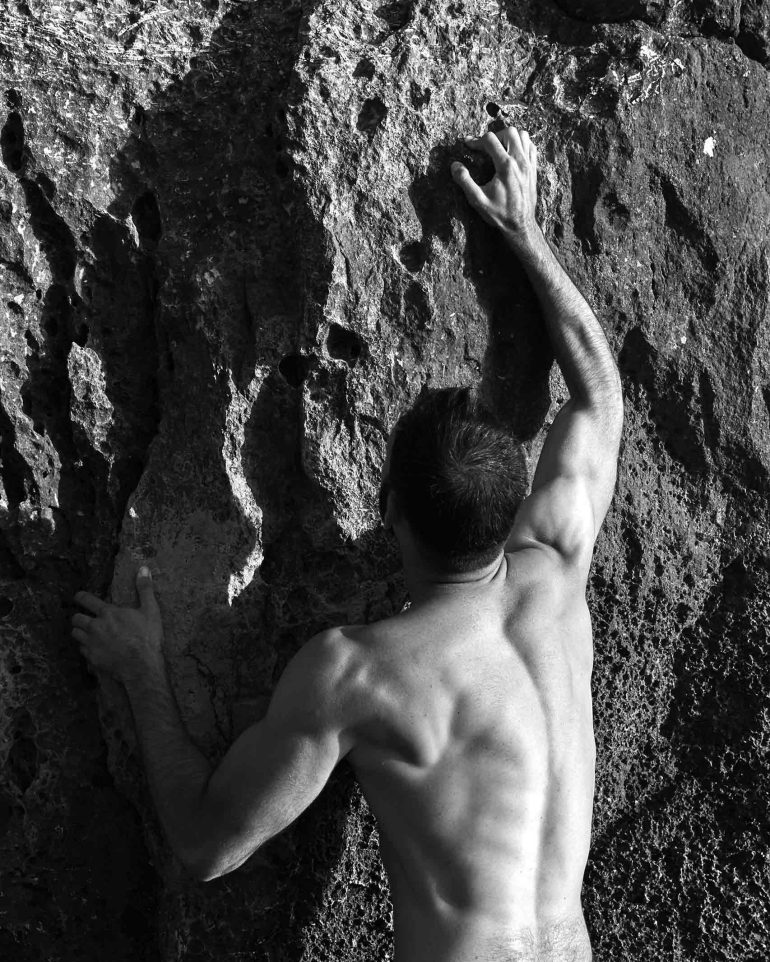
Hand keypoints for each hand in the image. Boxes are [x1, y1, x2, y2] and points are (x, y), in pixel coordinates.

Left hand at [72, 567, 163, 681]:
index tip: (78, 596)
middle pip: (76, 619)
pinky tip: (93, 649)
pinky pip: (81, 650)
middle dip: (79, 618)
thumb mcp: (150, 610)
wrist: (141, 666)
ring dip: (80, 633)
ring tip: (87, 633)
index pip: (86, 600)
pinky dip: (85, 648)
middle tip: (84, 619)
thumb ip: (145, 589)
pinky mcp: (91, 658)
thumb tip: (144, 569)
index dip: (80, 596)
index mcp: (108, 613)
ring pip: (75, 634)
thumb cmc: (147, 638)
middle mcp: (95, 627)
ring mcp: (91, 643)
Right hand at [451, 127, 538, 243]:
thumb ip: (465, 182)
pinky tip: (512, 153)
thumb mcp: (477, 201)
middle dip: (494, 136)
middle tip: (485, 147)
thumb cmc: (499, 214)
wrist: (520, 225)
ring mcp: (529, 164)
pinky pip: (531, 146)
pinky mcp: (534, 169)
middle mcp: (520, 161)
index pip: (490, 140)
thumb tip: (455, 165)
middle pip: (509, 132)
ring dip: (509, 137)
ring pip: (523, 135)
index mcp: (506, 166)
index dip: (476, 141)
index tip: (468, 145)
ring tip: (499, 148)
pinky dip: (522, 143)